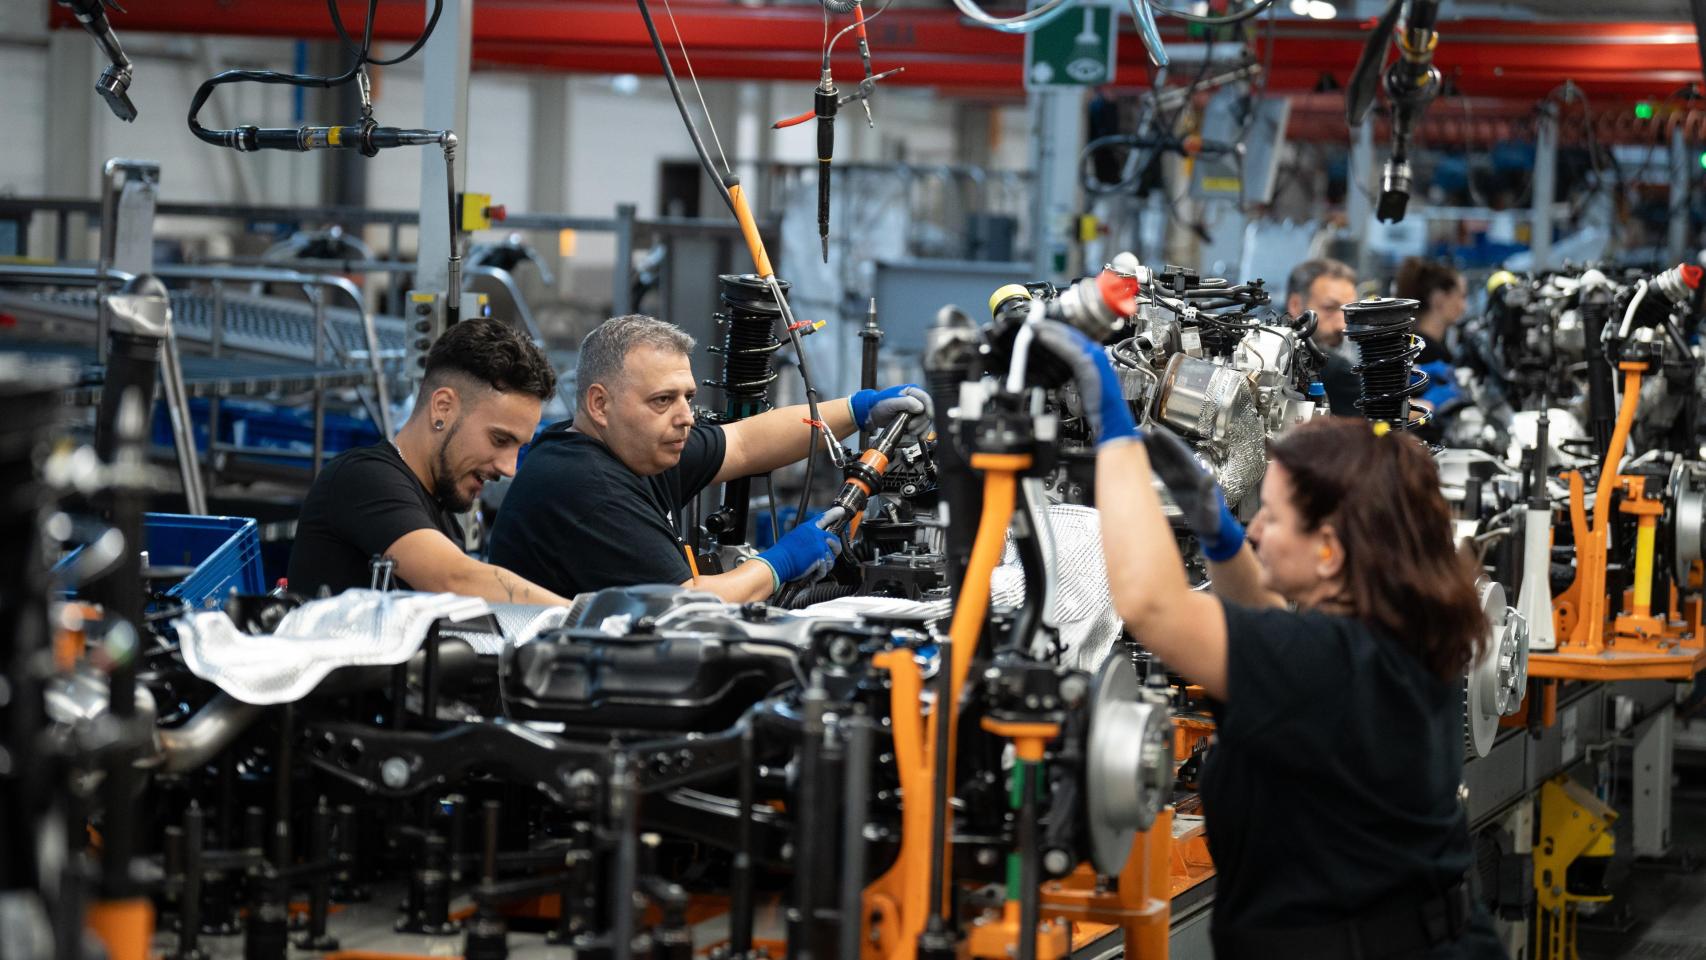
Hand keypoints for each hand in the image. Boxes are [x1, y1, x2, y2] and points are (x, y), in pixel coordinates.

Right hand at [754, 507, 846, 588]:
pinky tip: (811, 574)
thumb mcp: (794, 538)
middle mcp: (815, 535)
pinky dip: (818, 574)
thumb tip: (814, 545)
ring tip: (813, 568)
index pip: (823, 518)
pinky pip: (825, 568)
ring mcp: (819, 546)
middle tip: (831, 555)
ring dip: (824, 565)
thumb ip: (807, 538)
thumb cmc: (782, 553)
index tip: (841, 511)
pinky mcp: (820, 558)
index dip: (833, 514)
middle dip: (835, 550)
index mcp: (807, 528)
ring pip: (830, 558)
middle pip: (835, 540)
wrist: (778, 562)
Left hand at [850, 385, 932, 440]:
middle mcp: (915, 400)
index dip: (929, 409)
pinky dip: (921, 433)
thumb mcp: (891, 402)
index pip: (926, 399)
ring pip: (926, 421)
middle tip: (910, 427)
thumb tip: (920, 407)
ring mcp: (915, 411)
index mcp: (912, 391)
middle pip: (927, 412)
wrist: (871, 414)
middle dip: (921, 422)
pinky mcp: (913, 420)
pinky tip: (918, 436)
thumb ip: (906, 402)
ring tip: (910, 431)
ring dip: (920, 429)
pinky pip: (922, 427)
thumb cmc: (878, 404)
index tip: (928, 417)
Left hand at [1028, 321, 1139, 444]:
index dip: (1057, 330)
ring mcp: (1093, 358)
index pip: (1073, 337)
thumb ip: (1071, 371)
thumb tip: (1057, 366)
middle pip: (1071, 334)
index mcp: (1094, 356)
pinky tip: (1044, 337)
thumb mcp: (1081, 382)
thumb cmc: (1098, 405)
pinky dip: (1055, 342)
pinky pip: (1069, 351)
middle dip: (1051, 326)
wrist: (1110, 417)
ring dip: (1051, 330)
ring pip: (1069, 339)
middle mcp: (1095, 353)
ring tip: (1036, 326)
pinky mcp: (1088, 366)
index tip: (1042, 326)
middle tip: (1034, 321)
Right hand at [1143, 429, 1245, 561]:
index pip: (1180, 454)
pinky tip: (1138, 458)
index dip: (1168, 442)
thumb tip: (1209, 476)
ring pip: (1162, 459)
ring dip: (1150, 449)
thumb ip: (1208, 492)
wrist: (1210, 529)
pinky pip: (1160, 470)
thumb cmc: (1212, 519)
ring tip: (1134, 440)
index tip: (1155, 432)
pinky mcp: (1173, 484)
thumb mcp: (1210, 507)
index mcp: (1195, 473)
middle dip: (1154, 442)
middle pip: (1168, 453)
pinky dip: (1150, 463)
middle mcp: (1186, 472)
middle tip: (1138, 431)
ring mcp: (1178, 477)